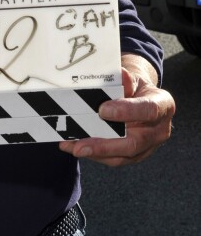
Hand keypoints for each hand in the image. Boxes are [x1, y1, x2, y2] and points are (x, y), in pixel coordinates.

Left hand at [59, 55, 174, 166]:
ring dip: (94, 153)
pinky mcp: (136, 155)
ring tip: (71, 147)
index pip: (148, 110)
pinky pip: (115, 159)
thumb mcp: (132, 77)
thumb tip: (119, 75)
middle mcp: (160, 129)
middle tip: (80, 146)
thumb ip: (125, 80)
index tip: (102, 110)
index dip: (126, 111)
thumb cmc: (134, 86)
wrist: (140, 97)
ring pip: (123, 156)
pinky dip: (94, 154)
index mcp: (163, 105)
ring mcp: (149, 146)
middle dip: (105, 145)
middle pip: (134, 142)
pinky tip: (75, 147)